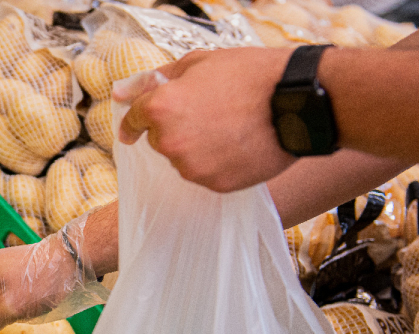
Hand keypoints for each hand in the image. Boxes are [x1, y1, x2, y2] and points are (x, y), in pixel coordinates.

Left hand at [115, 47, 297, 192]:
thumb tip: (121, 93)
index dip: (136, 121)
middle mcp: (170, 141)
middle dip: (176, 128)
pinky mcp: (215, 185)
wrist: (297, 102)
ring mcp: (192, 167)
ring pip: (183, 160)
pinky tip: (239, 145)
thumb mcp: (200, 62)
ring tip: (230, 128)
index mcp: (160, 107)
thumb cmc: (251, 76)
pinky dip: (217, 163)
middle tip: (210, 112)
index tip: (134, 128)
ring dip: (197, 148)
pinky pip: (206, 175)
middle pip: (160, 140)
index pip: (134, 120)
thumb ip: (155, 79)